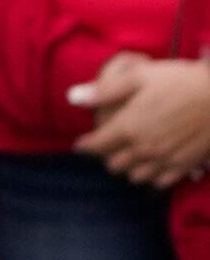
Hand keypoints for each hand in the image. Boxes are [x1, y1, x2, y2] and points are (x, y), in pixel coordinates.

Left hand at [75, 52, 209, 188]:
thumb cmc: (180, 81)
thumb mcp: (139, 76)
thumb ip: (104, 90)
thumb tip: (73, 97)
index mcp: (128, 127)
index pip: (96, 146)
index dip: (85, 146)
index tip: (81, 144)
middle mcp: (144, 149)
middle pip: (114, 165)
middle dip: (106, 156)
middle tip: (108, 146)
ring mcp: (166, 160)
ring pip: (135, 177)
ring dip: (128, 168)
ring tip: (129, 155)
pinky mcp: (185, 166)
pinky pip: (160, 182)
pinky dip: (151, 176)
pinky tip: (152, 164)